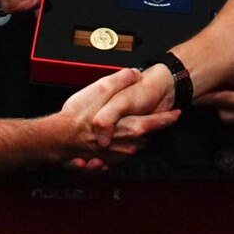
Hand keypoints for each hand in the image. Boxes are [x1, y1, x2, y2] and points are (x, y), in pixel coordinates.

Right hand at [61, 67, 178, 170]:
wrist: (58, 138)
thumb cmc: (77, 117)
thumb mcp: (100, 89)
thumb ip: (120, 80)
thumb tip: (134, 73)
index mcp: (131, 127)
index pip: (157, 123)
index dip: (168, 118)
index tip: (176, 113)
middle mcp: (127, 144)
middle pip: (146, 135)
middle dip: (147, 126)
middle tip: (142, 114)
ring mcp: (117, 155)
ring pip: (133, 144)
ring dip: (131, 135)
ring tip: (121, 124)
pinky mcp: (107, 161)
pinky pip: (119, 154)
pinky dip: (117, 146)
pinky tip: (108, 137)